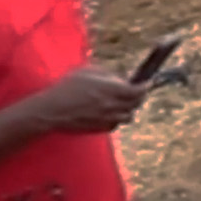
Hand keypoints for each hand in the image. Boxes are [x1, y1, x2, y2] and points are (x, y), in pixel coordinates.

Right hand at [25, 67, 147, 135]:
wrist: (53, 110)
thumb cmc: (67, 87)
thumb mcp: (87, 72)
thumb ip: (108, 75)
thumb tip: (122, 79)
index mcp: (111, 90)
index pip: (138, 91)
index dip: (145, 86)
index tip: (147, 82)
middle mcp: (114, 106)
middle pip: (137, 104)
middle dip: (138, 96)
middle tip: (135, 91)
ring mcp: (110, 119)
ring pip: (129, 116)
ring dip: (128, 108)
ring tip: (120, 101)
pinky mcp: (103, 128)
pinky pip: (117, 123)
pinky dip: (117, 117)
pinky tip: (108, 111)